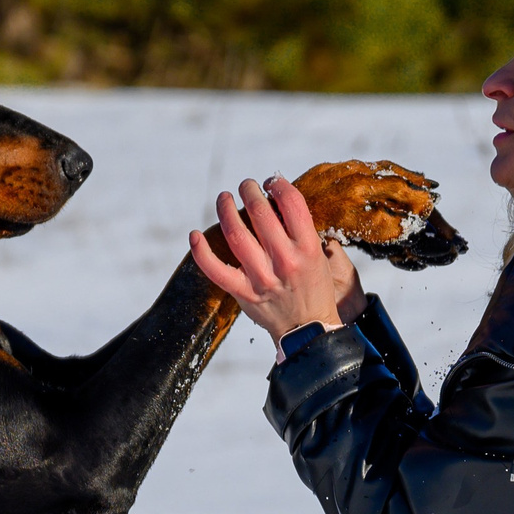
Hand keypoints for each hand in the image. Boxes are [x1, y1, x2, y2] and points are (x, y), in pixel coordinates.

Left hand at [187, 175, 364, 350]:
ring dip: (225, 209)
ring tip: (224, 198)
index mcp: (307, 248)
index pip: (291, 203)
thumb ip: (301, 231)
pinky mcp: (243, 292)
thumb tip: (277, 201)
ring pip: (236, 233)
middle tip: (246, 186)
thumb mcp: (318, 256)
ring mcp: (262, 277)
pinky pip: (215, 270)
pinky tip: (194, 235)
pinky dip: (201, 251)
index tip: (271, 183)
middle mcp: (285, 260)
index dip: (278, 185)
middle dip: (250, 192)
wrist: (308, 330)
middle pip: (260, 212)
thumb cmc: (314, 288)